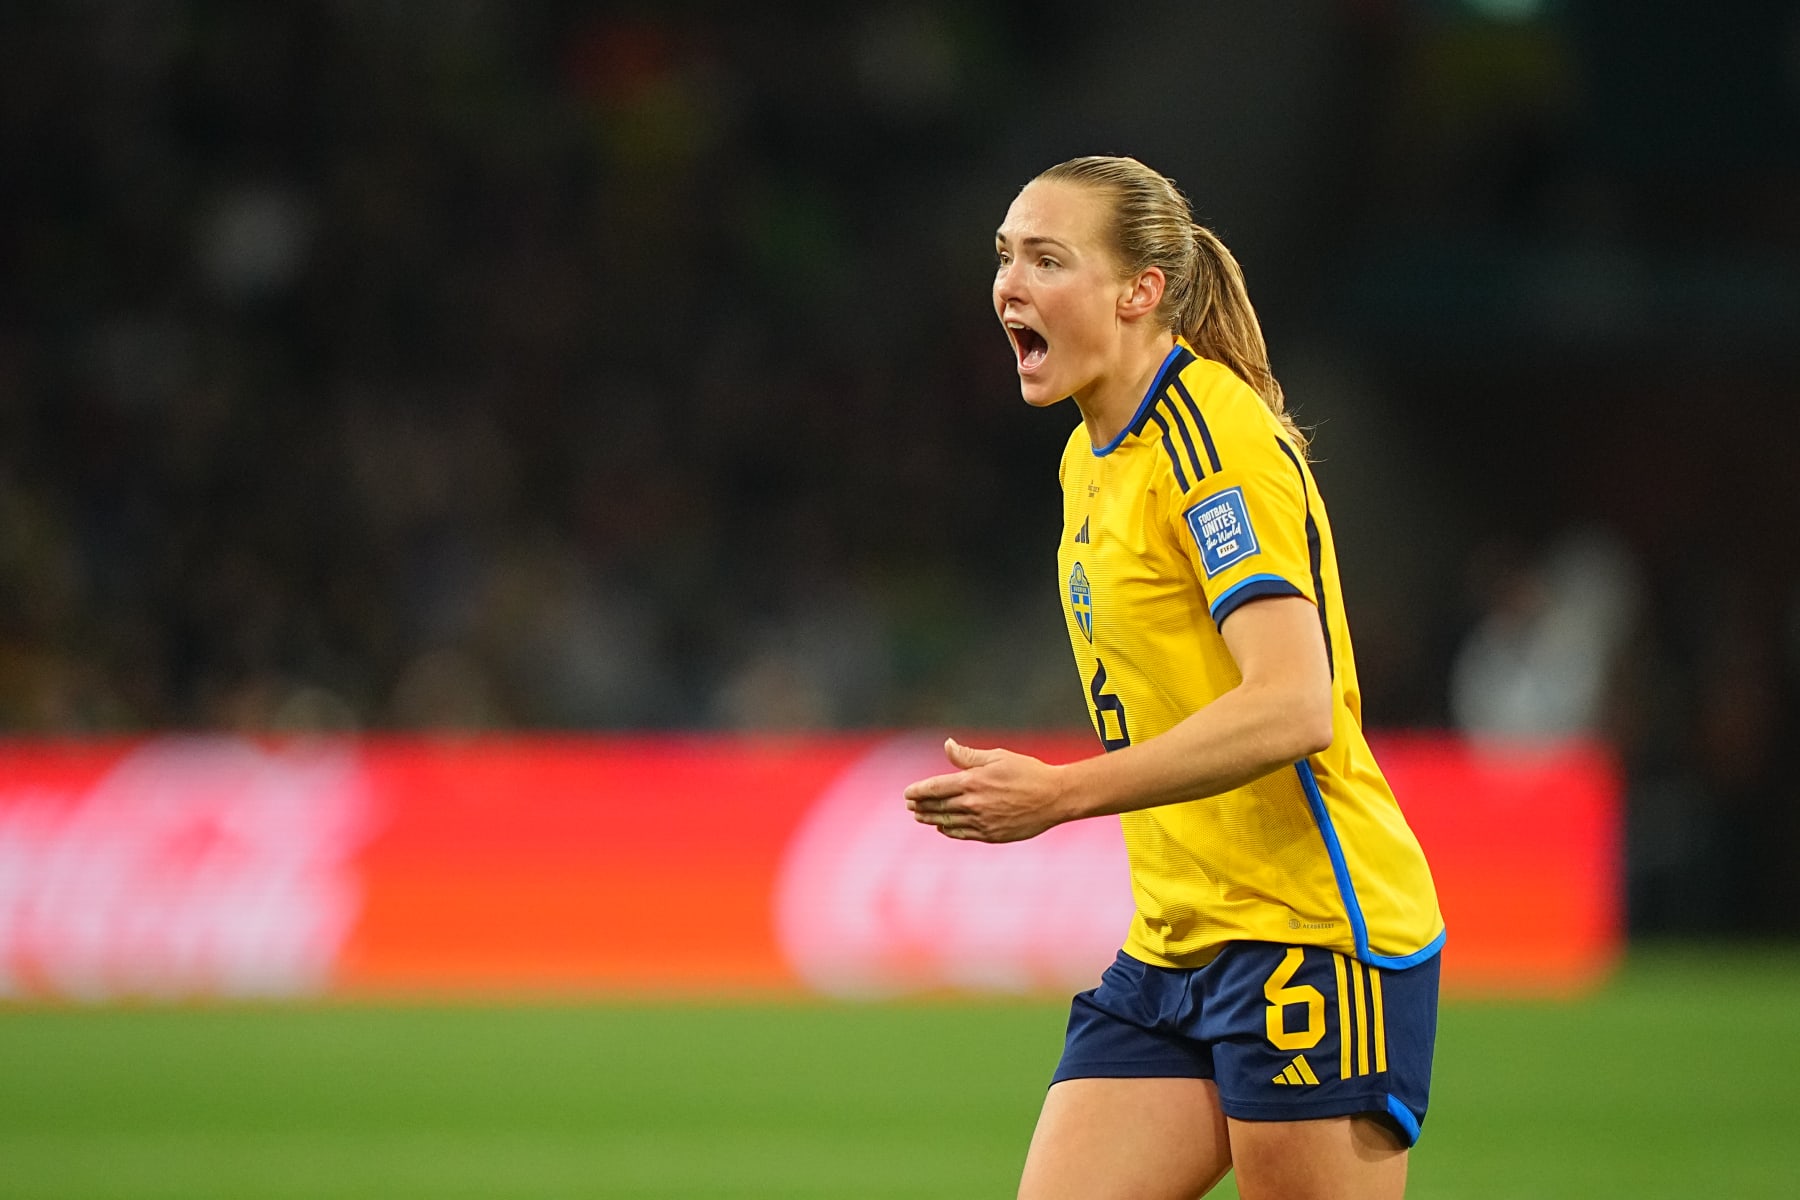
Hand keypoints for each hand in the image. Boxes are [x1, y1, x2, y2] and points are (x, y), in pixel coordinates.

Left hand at [903, 737, 1067, 842]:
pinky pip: (963, 834)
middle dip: (921, 806)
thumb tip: (946, 745)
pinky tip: (942, 827)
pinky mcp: (991, 835)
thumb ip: (968, 755)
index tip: (907, 793)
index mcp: (973, 782)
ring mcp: (982, 822)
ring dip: (931, 819)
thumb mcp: (998, 756)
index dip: (918, 791)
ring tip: (920, 817)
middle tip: (910, 805)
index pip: (935, 788)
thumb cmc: (1028, 771)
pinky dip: (949, 831)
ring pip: (947, 822)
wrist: (1054, 797)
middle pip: (937, 806)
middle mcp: (973, 804)